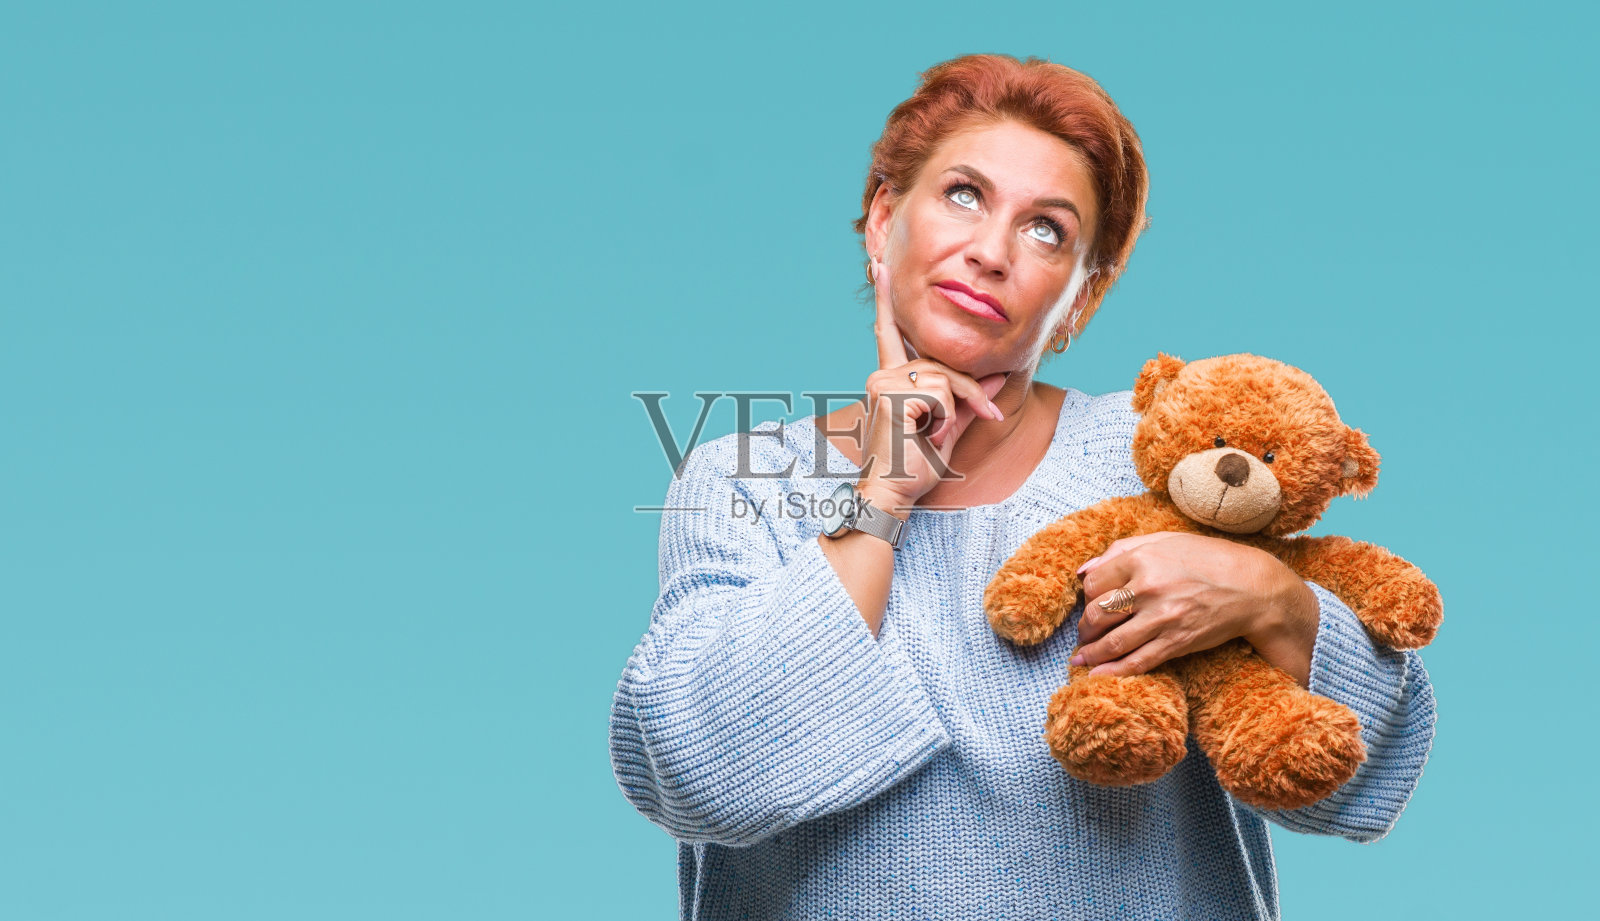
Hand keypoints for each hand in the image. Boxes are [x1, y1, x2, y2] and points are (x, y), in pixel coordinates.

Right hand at [859, 254, 1007, 512]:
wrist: (893, 495)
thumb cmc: (914, 467)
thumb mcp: (949, 428)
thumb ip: (968, 400)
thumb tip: (997, 376)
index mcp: (889, 378)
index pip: (888, 332)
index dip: (885, 299)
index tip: (879, 265)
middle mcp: (881, 374)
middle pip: (944, 364)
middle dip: (969, 393)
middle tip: (984, 418)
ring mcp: (883, 382)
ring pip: (946, 378)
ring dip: (959, 409)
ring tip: (937, 436)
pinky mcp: (891, 395)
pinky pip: (942, 392)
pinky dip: (948, 417)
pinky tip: (927, 436)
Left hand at [1068, 532, 1319, 684]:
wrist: (1251, 587)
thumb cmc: (1205, 559)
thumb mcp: (1164, 540)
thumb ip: (1120, 550)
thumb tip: (1083, 570)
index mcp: (1141, 559)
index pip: (1093, 584)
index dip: (1087, 596)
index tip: (1090, 603)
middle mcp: (1148, 588)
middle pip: (1097, 614)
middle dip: (1085, 628)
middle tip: (1084, 634)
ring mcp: (1162, 618)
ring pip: (1112, 642)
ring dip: (1091, 654)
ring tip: (1079, 659)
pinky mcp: (1176, 642)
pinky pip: (1138, 661)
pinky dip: (1113, 672)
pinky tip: (1097, 675)